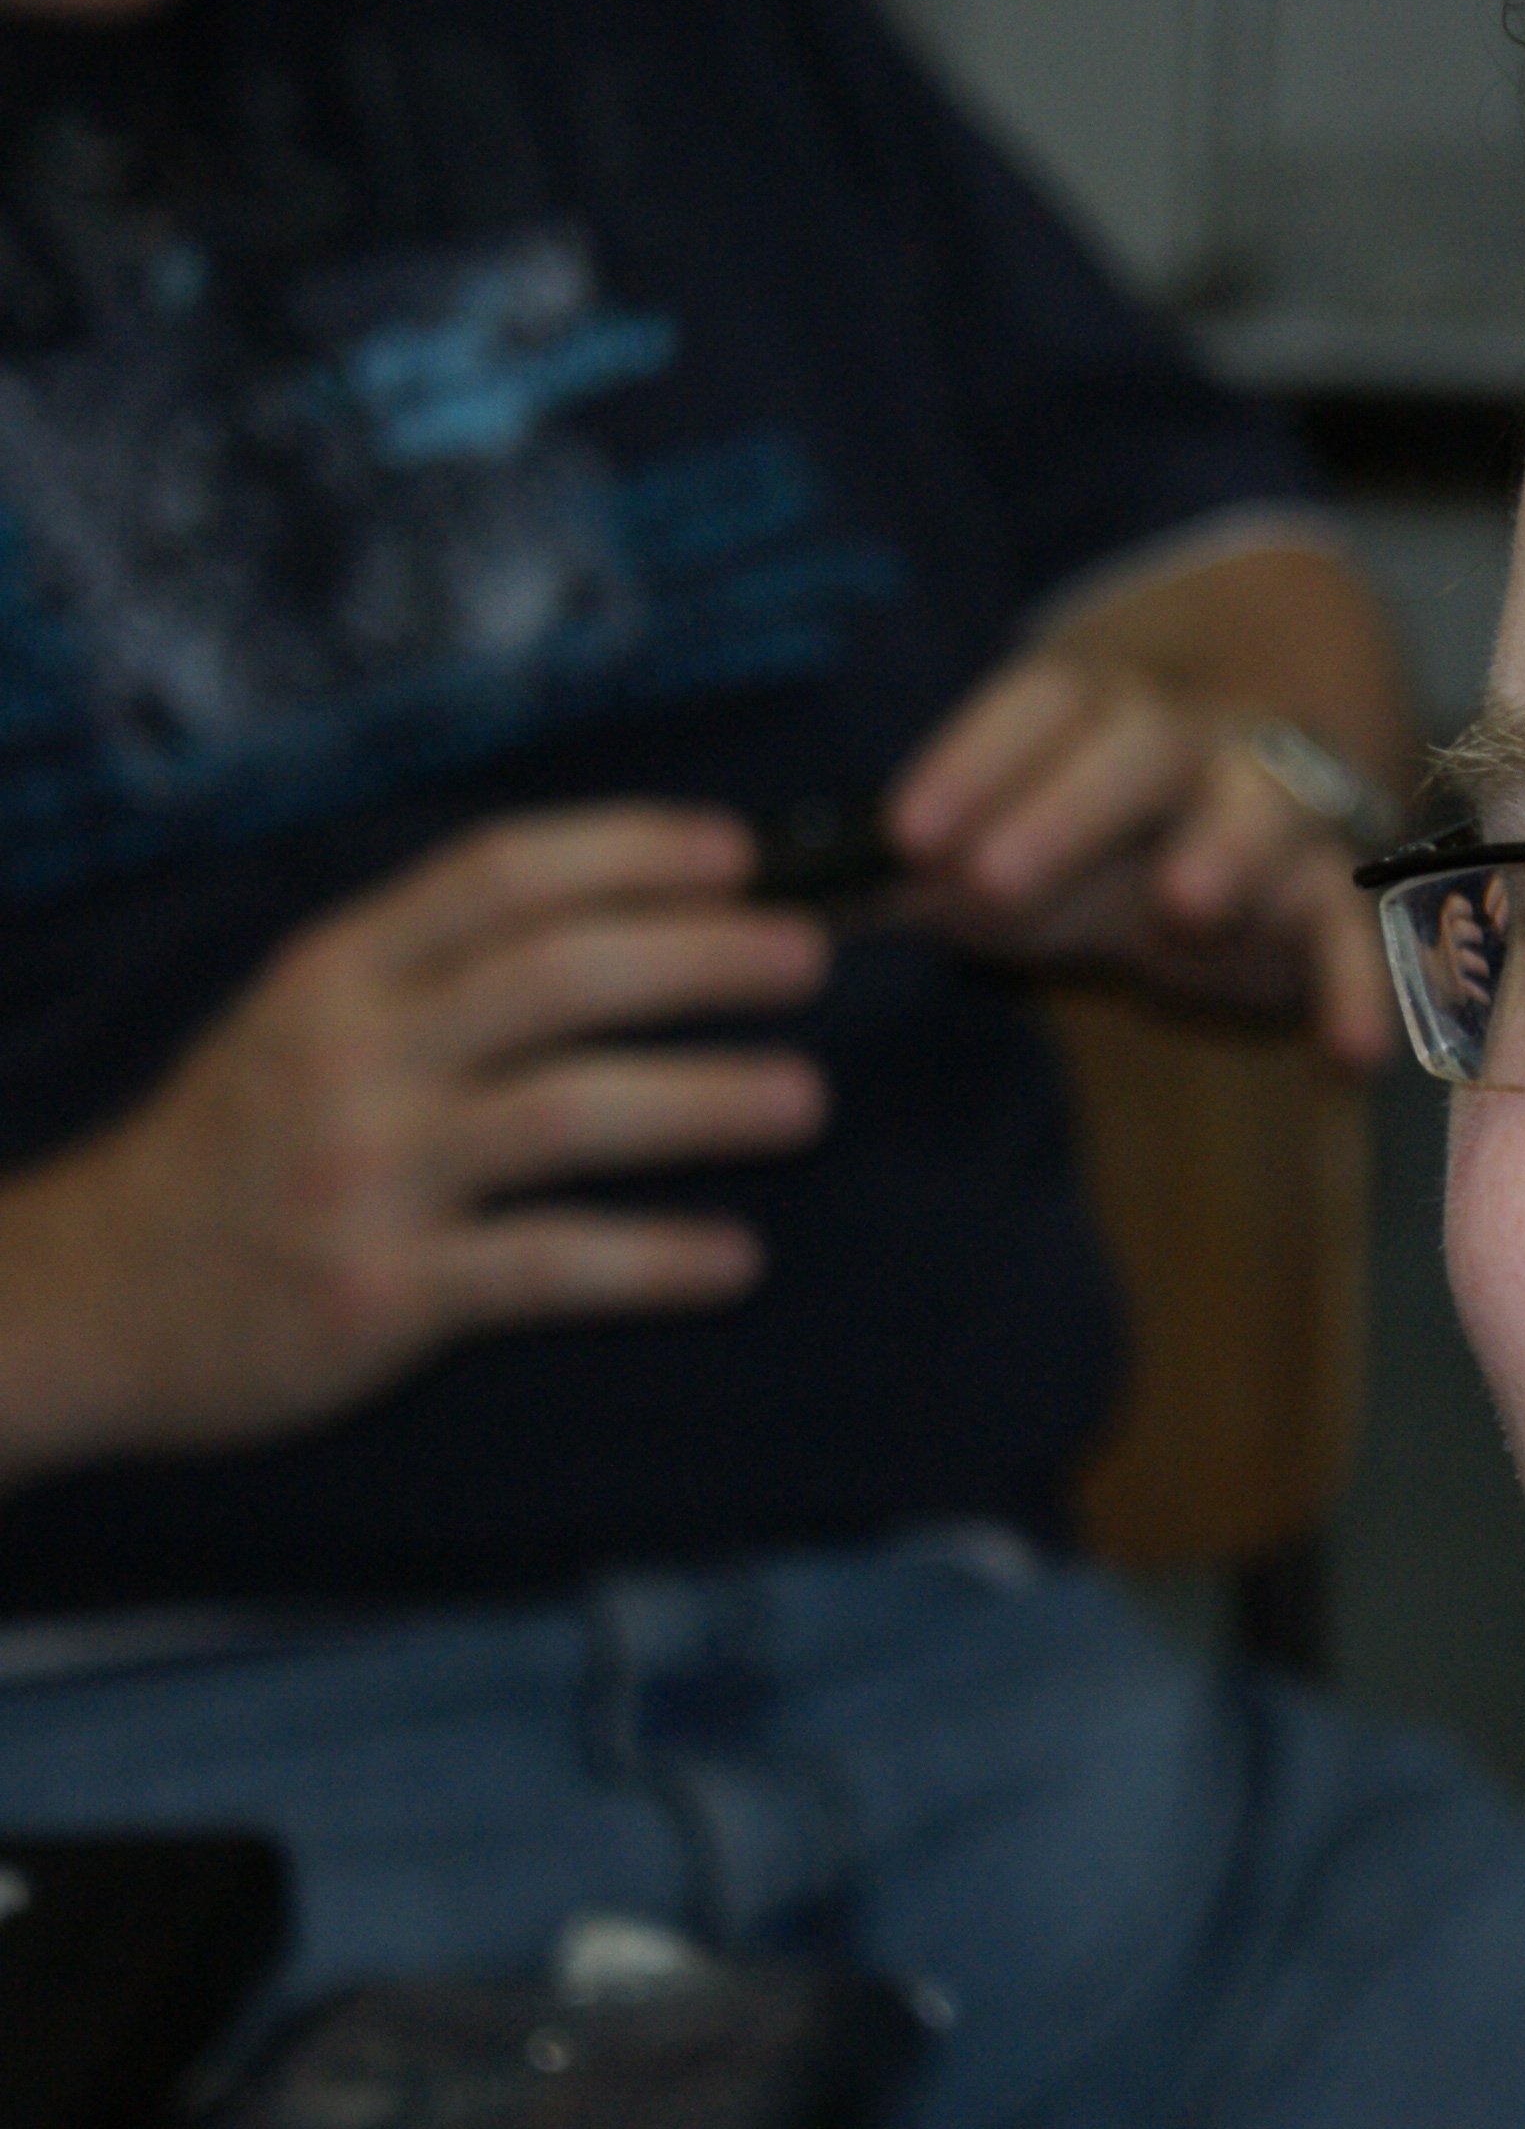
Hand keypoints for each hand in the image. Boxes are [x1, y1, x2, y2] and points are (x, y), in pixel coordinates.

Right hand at [0, 806, 831, 1484]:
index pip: (499, 875)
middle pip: (557, 976)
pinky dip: (654, 1260)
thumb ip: (432, 968)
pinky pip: (546, 1266)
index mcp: (336, 973)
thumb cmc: (236, 1147)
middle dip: (701, 956)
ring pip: (568, 1114)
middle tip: (808, 957)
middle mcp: (352, 1057)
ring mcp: (366, 1175)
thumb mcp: (302, 1022)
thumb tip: (624, 912)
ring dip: (704, 1101)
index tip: (739, 852)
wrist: (86, 1301)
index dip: (630, 851)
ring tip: (802, 1100)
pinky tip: (735, 1259)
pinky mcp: (381, 1292)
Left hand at [883, 651, 1395, 1063]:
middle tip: (992, 883)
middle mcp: (1199, 739)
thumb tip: (846, 905)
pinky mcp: (1337, 899)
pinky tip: (1350, 1058)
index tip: (902, 837)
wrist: (1275, 760)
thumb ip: (949, 868)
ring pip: (1268, 810)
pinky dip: (1364, 991)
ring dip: (1229, 853)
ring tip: (1187, 907)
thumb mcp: (1023, 827)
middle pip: (1143, 747)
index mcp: (1105, 706)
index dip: (971, 761)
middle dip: (1068, 811)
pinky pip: (1360, 934)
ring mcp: (1280, 811)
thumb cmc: (1104, 819)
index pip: (1040, 704)